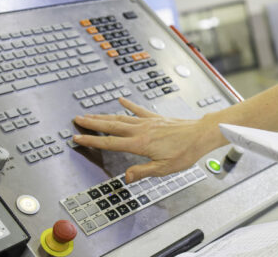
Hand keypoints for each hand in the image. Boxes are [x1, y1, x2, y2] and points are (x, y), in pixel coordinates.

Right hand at [72, 97, 221, 182]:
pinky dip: (128, 104)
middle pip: (111, 126)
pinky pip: (139, 110)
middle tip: (77, 120)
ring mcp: (148, 122)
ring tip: (91, 114)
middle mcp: (141, 130)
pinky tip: (121, 99)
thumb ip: (143, 172)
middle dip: (92, 123)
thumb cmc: (185, 152)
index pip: (110, 142)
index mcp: (140, 144)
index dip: (92, 141)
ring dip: (104, 115)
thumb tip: (126, 177)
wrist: (201, 135)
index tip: (77, 138)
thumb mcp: (164, 168)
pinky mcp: (156, 118)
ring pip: (121, 117)